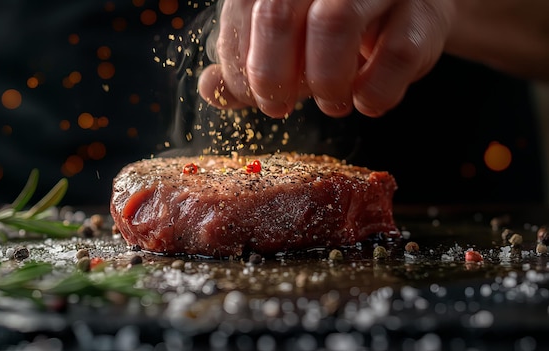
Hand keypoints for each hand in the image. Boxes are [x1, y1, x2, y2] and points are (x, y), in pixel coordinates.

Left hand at [198, 0, 454, 117]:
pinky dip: (375, 92)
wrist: (411, 13)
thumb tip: (209, 89)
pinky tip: (366, 102)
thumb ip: (245, 63)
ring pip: (334, 21)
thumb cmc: (337, 31)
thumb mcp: (285, 46)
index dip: (240, 65)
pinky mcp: (424, 12)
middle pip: (277, 11)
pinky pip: (396, 54)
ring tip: (331, 105)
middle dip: (270, 74)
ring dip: (324, 81)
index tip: (254, 98)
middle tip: (278, 108)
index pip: (242, 11)